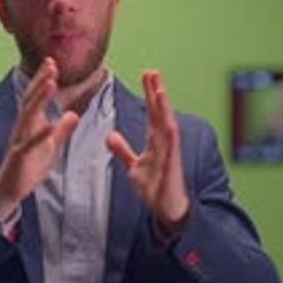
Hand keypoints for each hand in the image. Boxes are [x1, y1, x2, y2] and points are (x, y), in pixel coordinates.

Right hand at [0, 57, 78, 219]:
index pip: (36, 97)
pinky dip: (41, 133)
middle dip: (40, 81)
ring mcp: (20, 140)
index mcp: (30, 124)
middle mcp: (23, 128)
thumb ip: (62, 131)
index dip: (43, 80)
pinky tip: (51, 124)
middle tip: (51, 63)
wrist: (10, 189)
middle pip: (31, 100)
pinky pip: (30, 143)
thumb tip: (73, 114)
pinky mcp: (19, 156)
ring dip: (39, 98)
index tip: (52, 62)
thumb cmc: (29, 166)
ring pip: (28, 115)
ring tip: (50, 83)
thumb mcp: (50, 147)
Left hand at [106, 70, 190, 228]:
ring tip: (158, 86)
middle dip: (156, 92)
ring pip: (167, 121)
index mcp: (155, 141)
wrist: (166, 210)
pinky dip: (168, 124)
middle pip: (160, 112)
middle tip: (152, 72)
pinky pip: (171, 139)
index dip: (149, 95)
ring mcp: (169, 150)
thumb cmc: (155, 189)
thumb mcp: (133, 167)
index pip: (152, 113)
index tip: (147, 76)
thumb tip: (110, 135)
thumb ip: (123, 150)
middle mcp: (164, 142)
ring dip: (163, 104)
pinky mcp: (173, 161)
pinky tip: (165, 113)